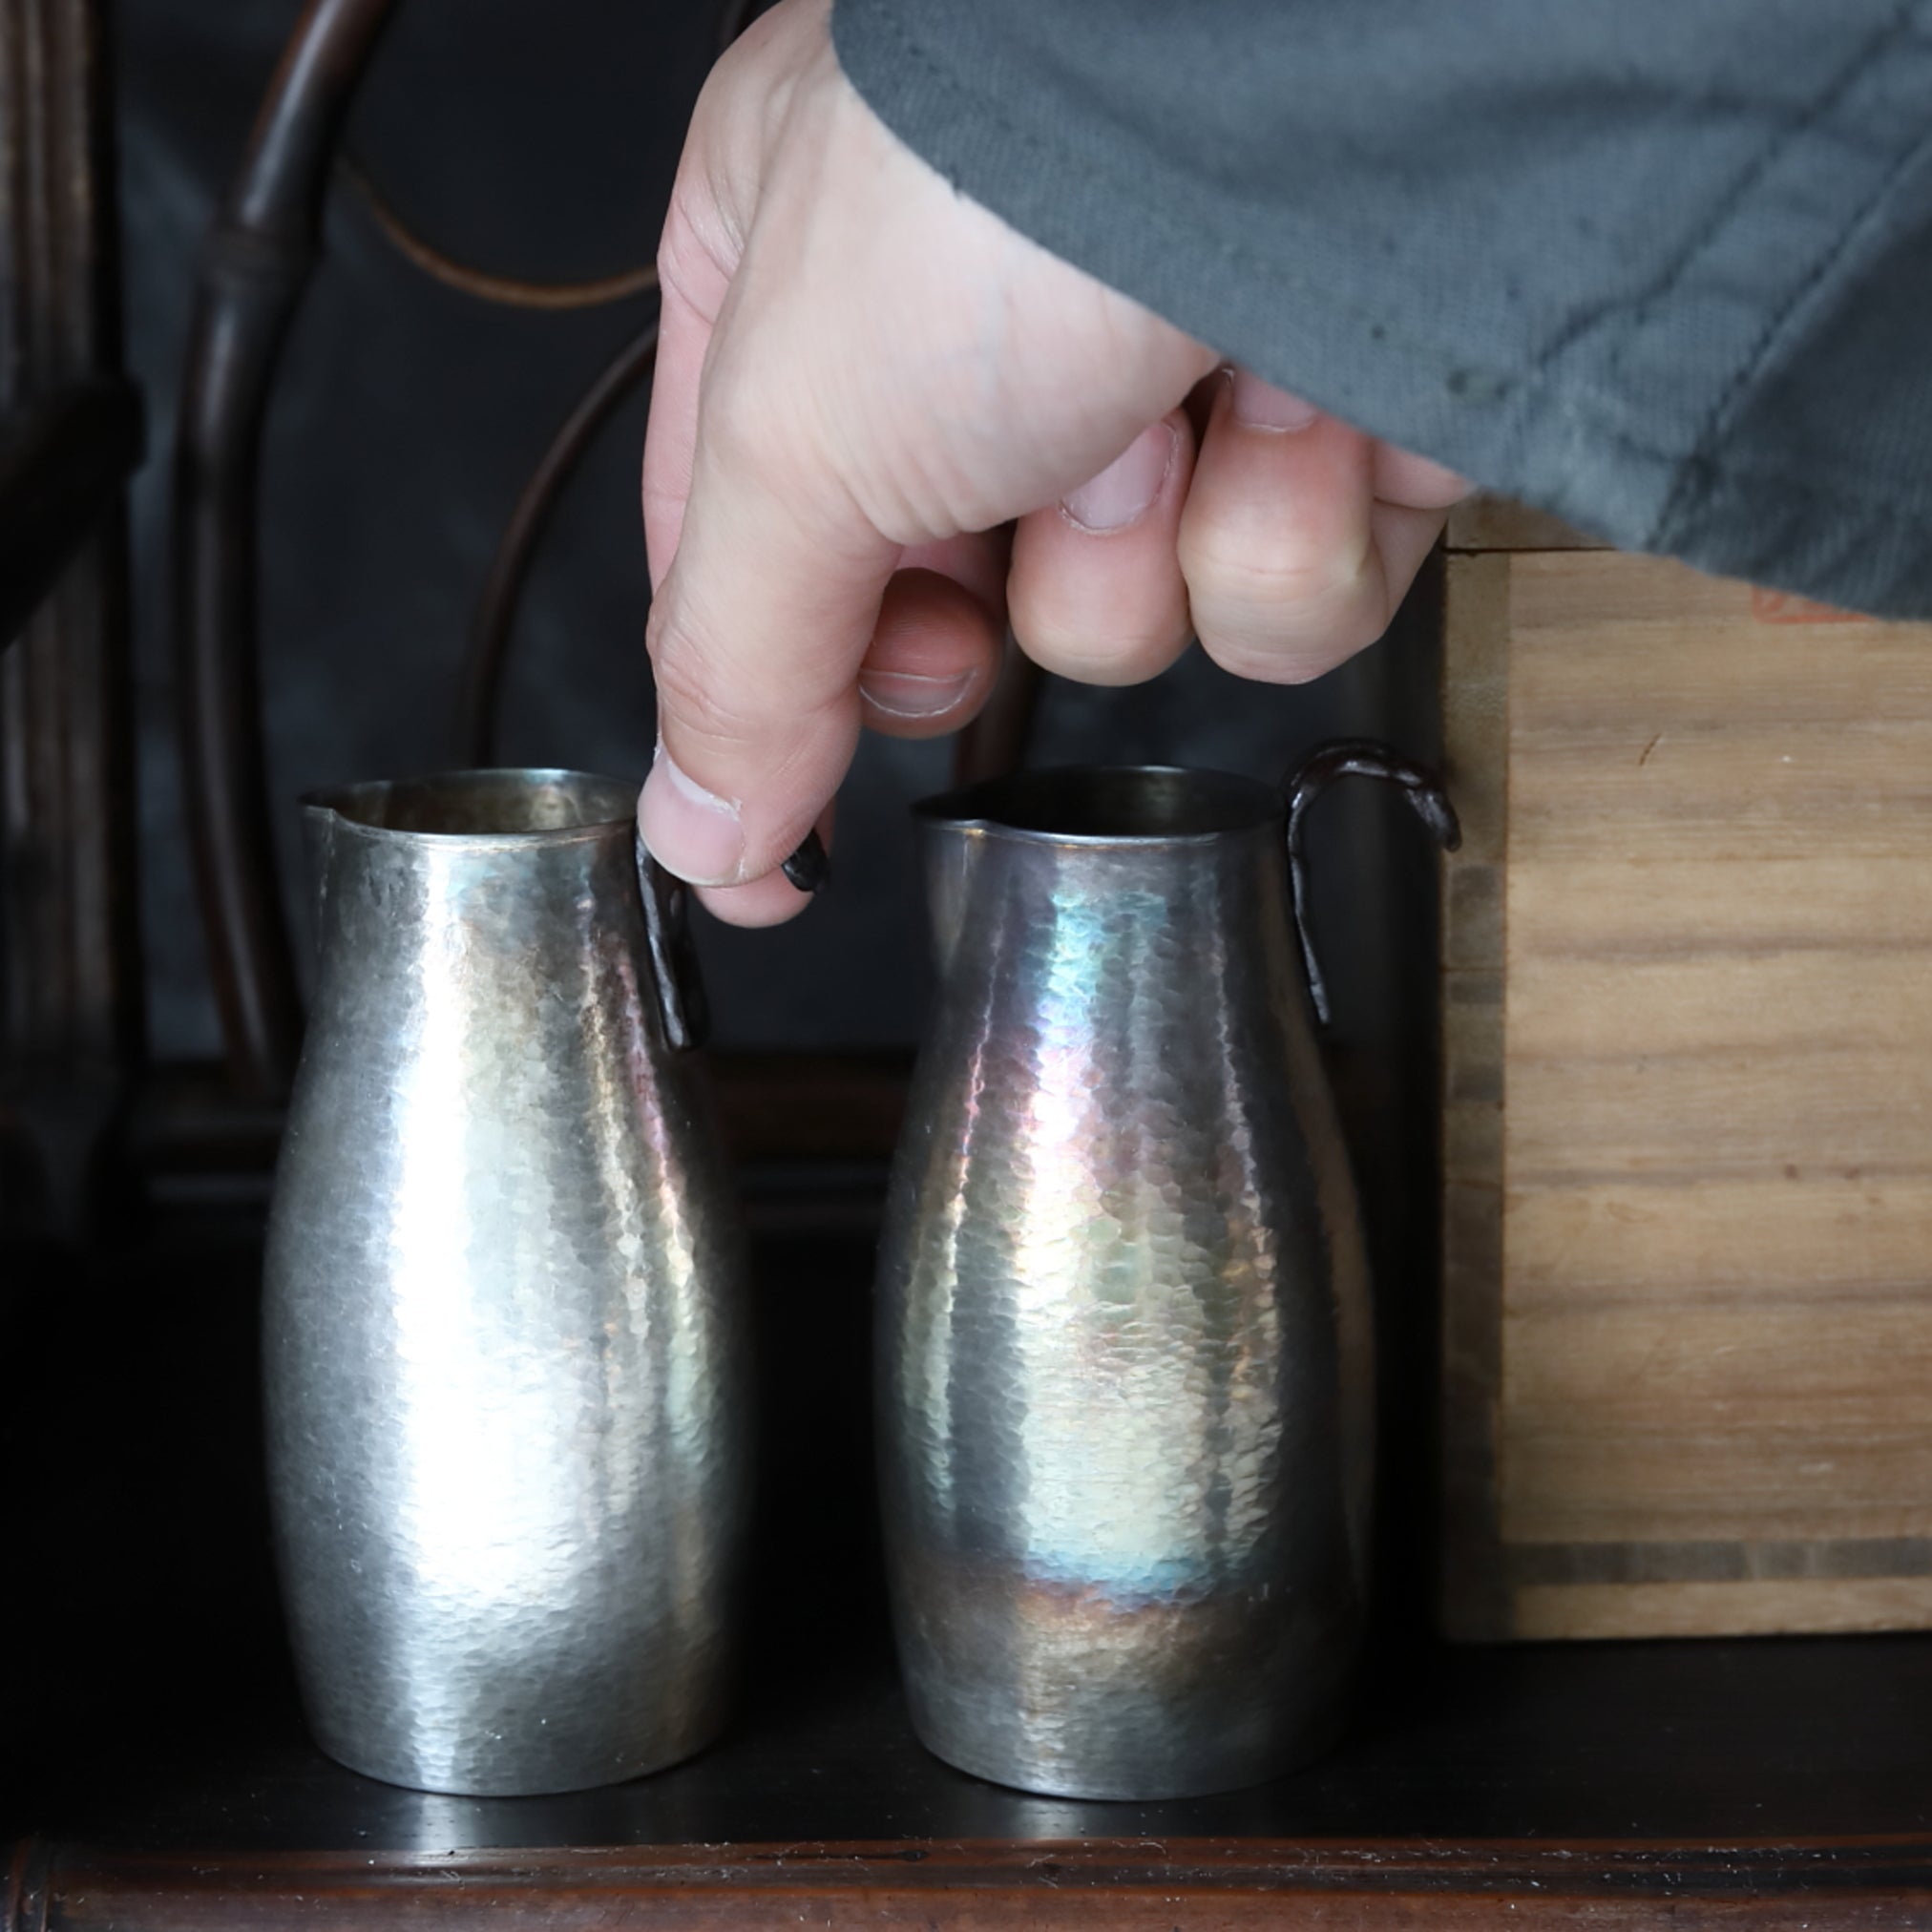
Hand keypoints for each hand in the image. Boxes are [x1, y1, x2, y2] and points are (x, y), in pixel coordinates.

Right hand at [641, 0, 1465, 924]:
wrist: (1297, 92)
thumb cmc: (1005, 186)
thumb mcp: (792, 437)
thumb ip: (734, 661)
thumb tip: (701, 835)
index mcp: (805, 287)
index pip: (758, 558)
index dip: (772, 696)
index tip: (778, 828)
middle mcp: (987, 338)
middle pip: (963, 619)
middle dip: (995, 593)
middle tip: (998, 504)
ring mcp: (1166, 380)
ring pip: (1136, 623)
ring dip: (1146, 550)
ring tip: (1161, 406)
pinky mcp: (1330, 432)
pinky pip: (1288, 600)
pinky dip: (1290, 529)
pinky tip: (1290, 406)